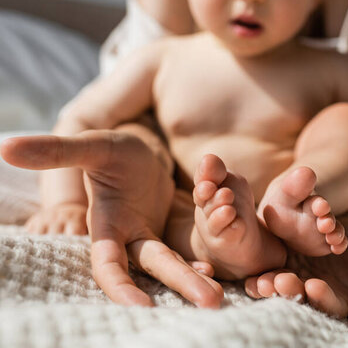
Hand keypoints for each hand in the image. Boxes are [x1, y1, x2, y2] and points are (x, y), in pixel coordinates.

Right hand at [1, 131, 222, 307]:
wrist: (139, 148)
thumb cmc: (112, 149)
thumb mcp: (92, 146)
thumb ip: (57, 151)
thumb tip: (6, 146)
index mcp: (106, 225)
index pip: (108, 263)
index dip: (120, 286)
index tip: (142, 307)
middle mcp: (128, 237)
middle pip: (153, 267)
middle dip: (180, 284)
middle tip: (211, 303)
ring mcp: (149, 235)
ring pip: (171, 262)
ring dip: (193, 279)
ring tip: (218, 297)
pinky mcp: (168, 230)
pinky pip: (185, 248)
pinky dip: (199, 259)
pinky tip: (219, 270)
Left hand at [244, 225, 347, 317]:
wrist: (338, 226)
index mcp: (335, 301)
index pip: (328, 305)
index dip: (323, 299)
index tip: (316, 288)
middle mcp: (309, 295)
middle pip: (298, 299)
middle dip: (290, 292)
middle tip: (282, 282)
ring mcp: (290, 281)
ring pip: (276, 289)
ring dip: (268, 287)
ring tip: (264, 281)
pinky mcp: (274, 265)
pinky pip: (262, 272)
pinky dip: (257, 274)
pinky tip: (251, 272)